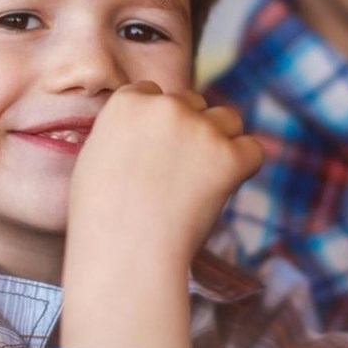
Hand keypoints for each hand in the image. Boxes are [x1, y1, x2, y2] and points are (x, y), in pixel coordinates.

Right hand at [61, 81, 263, 347]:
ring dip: (220, 140)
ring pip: (227, 119)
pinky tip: (224, 188)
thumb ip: (122, 134)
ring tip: (201, 179)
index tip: (154, 152)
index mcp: (127, 102)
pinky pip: (252, 150)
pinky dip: (244, 167)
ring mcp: (200, 129)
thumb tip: (145, 135)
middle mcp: (165, 106)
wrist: (125, 253)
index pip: (152, 93)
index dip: (156, 124)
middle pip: (191, 102)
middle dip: (189, 129)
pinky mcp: (229, 155)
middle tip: (177, 173)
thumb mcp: (95, 160)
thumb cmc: (101, 220)